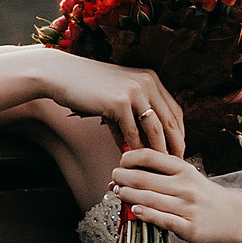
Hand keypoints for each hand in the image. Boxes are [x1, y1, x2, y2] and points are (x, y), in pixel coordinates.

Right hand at [33, 51, 184, 156]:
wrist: (62, 76)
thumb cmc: (88, 87)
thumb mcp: (117, 98)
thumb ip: (132, 117)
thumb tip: (139, 144)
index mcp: (150, 79)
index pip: (174, 110)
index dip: (179, 132)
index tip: (179, 149)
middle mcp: (147, 82)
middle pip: (170, 120)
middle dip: (175, 145)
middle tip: (176, 163)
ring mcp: (134, 91)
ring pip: (155, 129)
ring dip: (158, 151)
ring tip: (158, 166)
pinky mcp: (119, 103)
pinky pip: (132, 133)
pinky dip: (134, 149)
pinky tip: (134, 161)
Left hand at [111, 149, 239, 242]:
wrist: (230, 216)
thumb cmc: (201, 194)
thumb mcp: (186, 175)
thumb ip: (162, 172)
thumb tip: (128, 169)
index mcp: (184, 169)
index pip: (151, 157)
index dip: (130, 158)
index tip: (121, 162)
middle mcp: (185, 186)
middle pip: (145, 179)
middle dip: (123, 177)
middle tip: (114, 178)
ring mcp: (187, 207)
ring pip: (150, 199)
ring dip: (128, 196)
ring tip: (118, 192)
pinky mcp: (188, 227)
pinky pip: (162, 220)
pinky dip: (146, 214)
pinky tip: (134, 211)